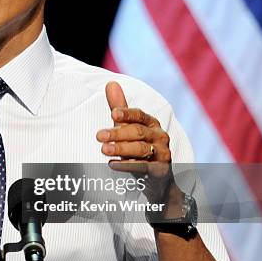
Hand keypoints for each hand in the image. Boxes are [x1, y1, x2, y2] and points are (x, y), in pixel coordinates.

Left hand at [96, 81, 174, 196]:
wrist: (158, 177)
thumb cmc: (139, 148)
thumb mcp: (128, 128)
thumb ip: (119, 108)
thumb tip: (110, 83)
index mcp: (152, 123)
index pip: (139, 115)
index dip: (127, 114)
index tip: (113, 114)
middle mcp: (159, 136)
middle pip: (138, 132)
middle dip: (118, 133)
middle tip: (99, 136)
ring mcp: (162, 153)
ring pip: (141, 149)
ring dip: (121, 149)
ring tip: (103, 149)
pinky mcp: (161, 170)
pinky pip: (144, 166)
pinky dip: (128, 165)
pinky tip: (112, 164)